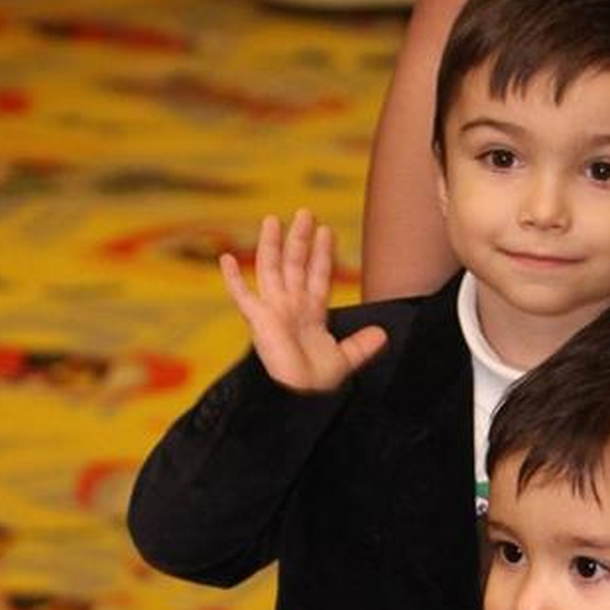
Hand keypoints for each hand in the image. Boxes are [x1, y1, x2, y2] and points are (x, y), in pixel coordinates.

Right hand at [220, 209, 386, 391]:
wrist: (300, 396)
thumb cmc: (316, 382)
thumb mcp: (346, 359)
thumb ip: (362, 345)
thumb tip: (384, 334)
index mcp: (311, 313)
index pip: (317, 275)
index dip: (322, 254)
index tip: (327, 231)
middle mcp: (291, 306)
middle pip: (295, 264)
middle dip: (300, 239)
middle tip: (306, 212)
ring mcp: (273, 311)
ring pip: (271, 269)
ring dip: (272, 245)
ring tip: (273, 219)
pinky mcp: (258, 320)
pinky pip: (242, 296)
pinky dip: (233, 278)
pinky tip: (226, 259)